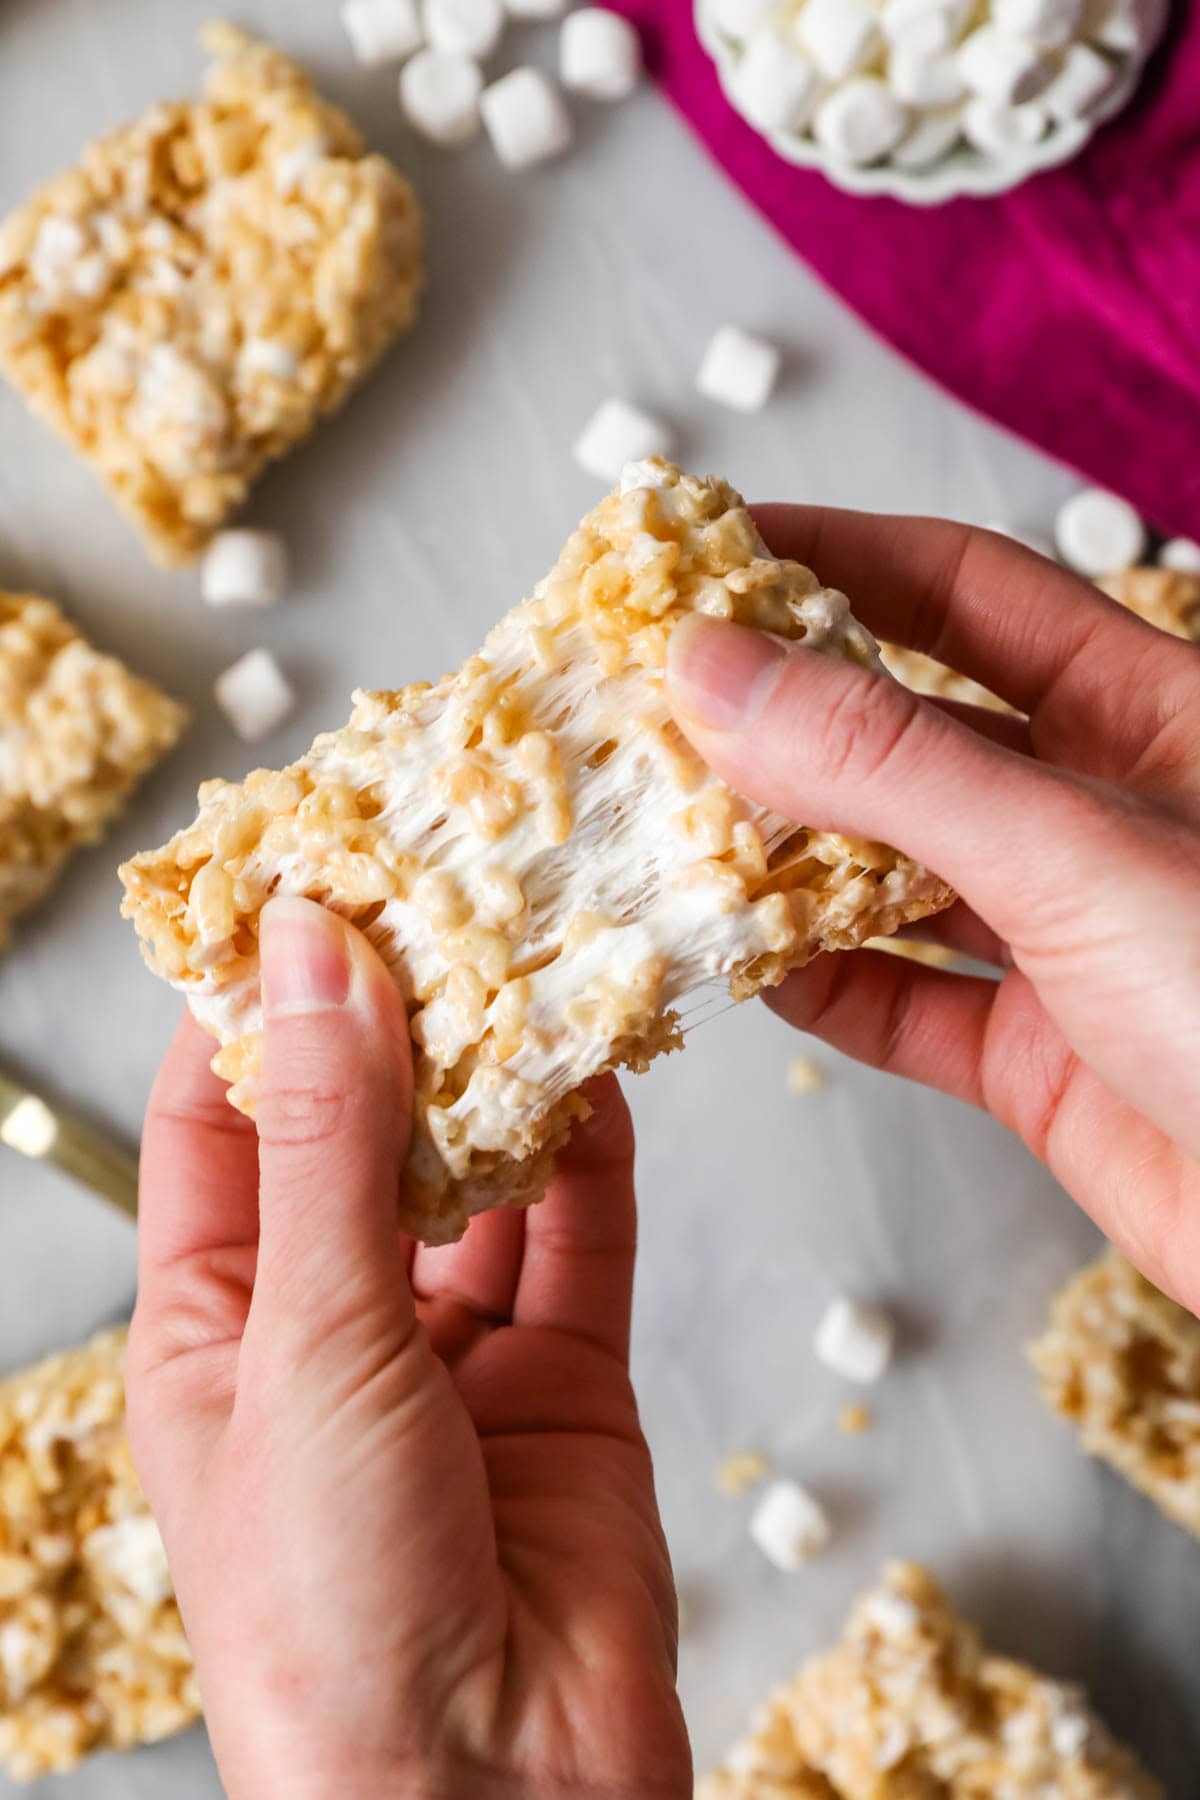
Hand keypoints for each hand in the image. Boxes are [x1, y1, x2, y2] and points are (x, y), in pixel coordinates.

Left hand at [127, 898, 689, 1799]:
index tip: (307, 883)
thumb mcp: (310, 1343)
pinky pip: (576, 1244)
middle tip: (443, 894)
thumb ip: (332, 1142)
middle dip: (402, 1022)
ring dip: (505, 1078)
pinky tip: (599, 1073)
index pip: (223, 1123)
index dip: (259, 1002)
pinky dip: (591, 1157)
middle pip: (363, 1135)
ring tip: (531, 958)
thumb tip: (318, 954)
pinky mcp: (563, 1388)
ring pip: (480, 1178)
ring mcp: (452, 1360)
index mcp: (215, 1329)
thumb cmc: (332, 1616)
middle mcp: (331, 1332)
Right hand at [667, 508, 1199, 1314]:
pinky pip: (901, 1004)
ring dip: (780, 858)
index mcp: (1146, 712)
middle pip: (905, 729)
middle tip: (645, 703)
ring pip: (888, 871)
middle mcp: (1097, 813)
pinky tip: (746, 971)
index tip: (701, 547)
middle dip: (779, 715)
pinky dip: (821, 987)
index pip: (962, 590)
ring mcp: (1066, 939)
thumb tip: (716, 669)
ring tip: (663, 837)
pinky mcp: (1041, 1059)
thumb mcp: (1081, 850)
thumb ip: (892, 765)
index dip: (832, 555)